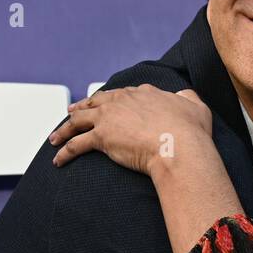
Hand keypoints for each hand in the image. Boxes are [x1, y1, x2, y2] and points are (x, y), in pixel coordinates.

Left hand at [49, 85, 211, 175]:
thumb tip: (185, 97)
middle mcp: (122, 101)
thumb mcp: (196, 107)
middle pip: (95, 102)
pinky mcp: (101, 137)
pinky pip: (76, 144)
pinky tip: (58, 160)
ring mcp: (109, 118)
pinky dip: (64, 152)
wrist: (179, 146)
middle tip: (71, 111)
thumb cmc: (191, 131)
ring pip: (79, 120)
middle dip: (81, 107)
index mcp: (143, 93)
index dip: (110, 99)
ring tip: (55, 138)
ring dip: (64, 129)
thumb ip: (188, 99)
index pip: (121, 94)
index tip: (104, 103)